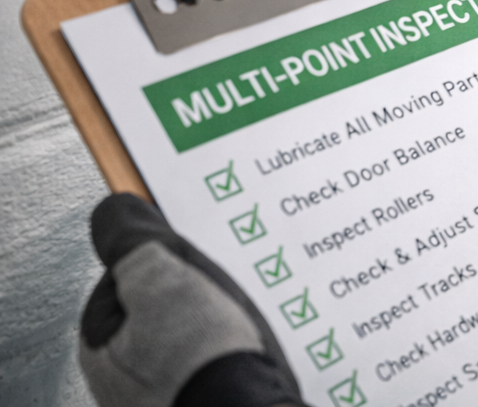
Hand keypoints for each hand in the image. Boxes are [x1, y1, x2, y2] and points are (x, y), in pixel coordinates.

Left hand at [79, 193, 306, 406]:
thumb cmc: (200, 358)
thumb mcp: (161, 279)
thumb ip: (132, 241)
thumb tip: (115, 209)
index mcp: (101, 343)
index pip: (129, 274)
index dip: (167, 256)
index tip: (196, 254)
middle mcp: (123, 376)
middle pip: (164, 304)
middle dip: (198, 288)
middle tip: (227, 286)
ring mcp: (162, 394)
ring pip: (195, 331)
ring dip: (222, 317)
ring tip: (247, 318)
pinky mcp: (200, 399)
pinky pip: (218, 359)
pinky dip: (237, 347)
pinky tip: (256, 345)